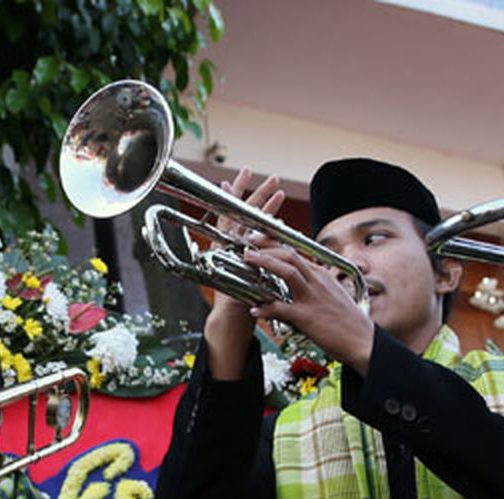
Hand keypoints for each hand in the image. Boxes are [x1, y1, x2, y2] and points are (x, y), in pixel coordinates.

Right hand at [203, 168, 286, 379]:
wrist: (234, 318)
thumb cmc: (243, 294)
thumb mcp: (248, 267)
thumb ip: (255, 250)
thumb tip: (270, 230)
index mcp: (228, 243)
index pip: (231, 213)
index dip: (236, 194)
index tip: (239, 177)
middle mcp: (226, 245)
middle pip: (238, 212)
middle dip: (251, 192)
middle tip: (262, 175)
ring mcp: (229, 253)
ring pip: (243, 223)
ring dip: (261, 205)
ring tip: (276, 188)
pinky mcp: (235, 264)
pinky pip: (250, 244)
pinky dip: (265, 232)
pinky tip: (277, 219)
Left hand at [245, 246, 373, 373]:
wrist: (363, 341)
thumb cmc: (347, 321)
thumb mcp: (332, 295)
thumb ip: (314, 285)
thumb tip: (296, 282)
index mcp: (322, 275)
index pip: (296, 252)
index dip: (276, 244)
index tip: (260, 240)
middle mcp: (318, 281)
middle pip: (290, 256)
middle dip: (267, 248)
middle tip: (249, 247)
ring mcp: (312, 297)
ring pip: (288, 272)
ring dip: (266, 264)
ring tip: (249, 260)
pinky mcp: (307, 316)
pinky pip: (282, 308)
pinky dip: (266, 308)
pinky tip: (255, 309)